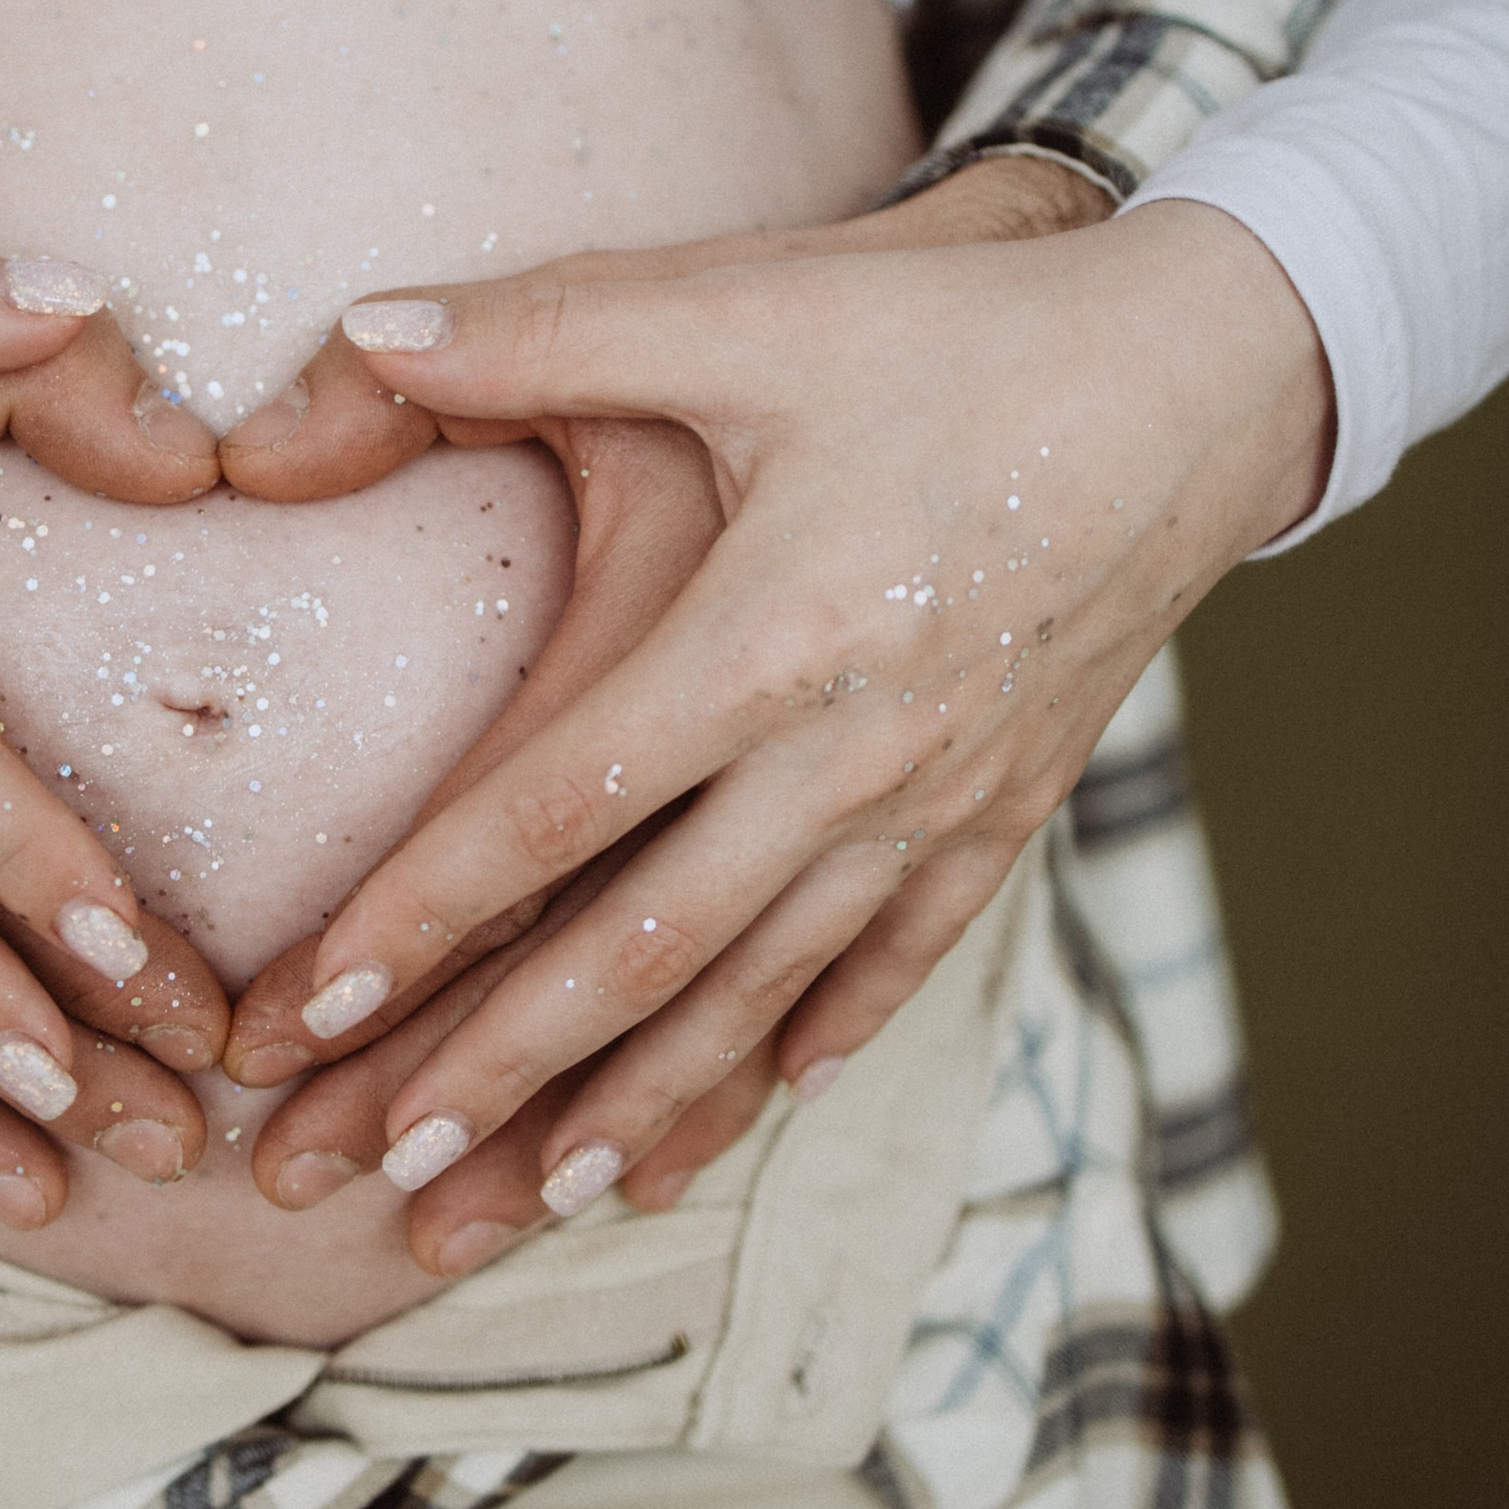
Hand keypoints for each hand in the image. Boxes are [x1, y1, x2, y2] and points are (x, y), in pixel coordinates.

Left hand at [217, 166, 1331, 1239]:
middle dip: (492, 1071)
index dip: (418, 914)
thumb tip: (354, 333)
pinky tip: (748, 1108)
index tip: (305, 1009)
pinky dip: (810, 1043)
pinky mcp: (1005, 810)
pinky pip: (896, 965)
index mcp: (764, 637)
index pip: (552, 811)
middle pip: (639, 953)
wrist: (1203, 378)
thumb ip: (541, 329)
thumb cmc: (955, 334)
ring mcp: (936, 801)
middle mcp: (848, 753)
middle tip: (370, 1170)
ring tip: (527, 1202)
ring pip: (760, 994)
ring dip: (637, 1107)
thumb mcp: (746, 306)